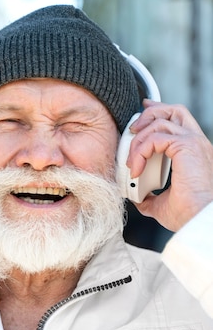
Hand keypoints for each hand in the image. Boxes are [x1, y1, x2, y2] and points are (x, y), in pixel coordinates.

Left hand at [126, 100, 212, 231]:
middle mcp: (196, 142)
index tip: (140, 117)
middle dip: (148, 114)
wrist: (197, 220)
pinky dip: (141, 151)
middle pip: (173, 110)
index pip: (177, 120)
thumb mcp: (162, 203)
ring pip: (160, 122)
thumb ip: (150, 197)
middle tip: (132, 129)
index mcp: (193, 151)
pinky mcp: (186, 146)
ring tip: (131, 162)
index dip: (158, 113)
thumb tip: (137, 198)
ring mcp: (193, 142)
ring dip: (139, 139)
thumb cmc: (187, 214)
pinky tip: (136, 169)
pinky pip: (155, 138)